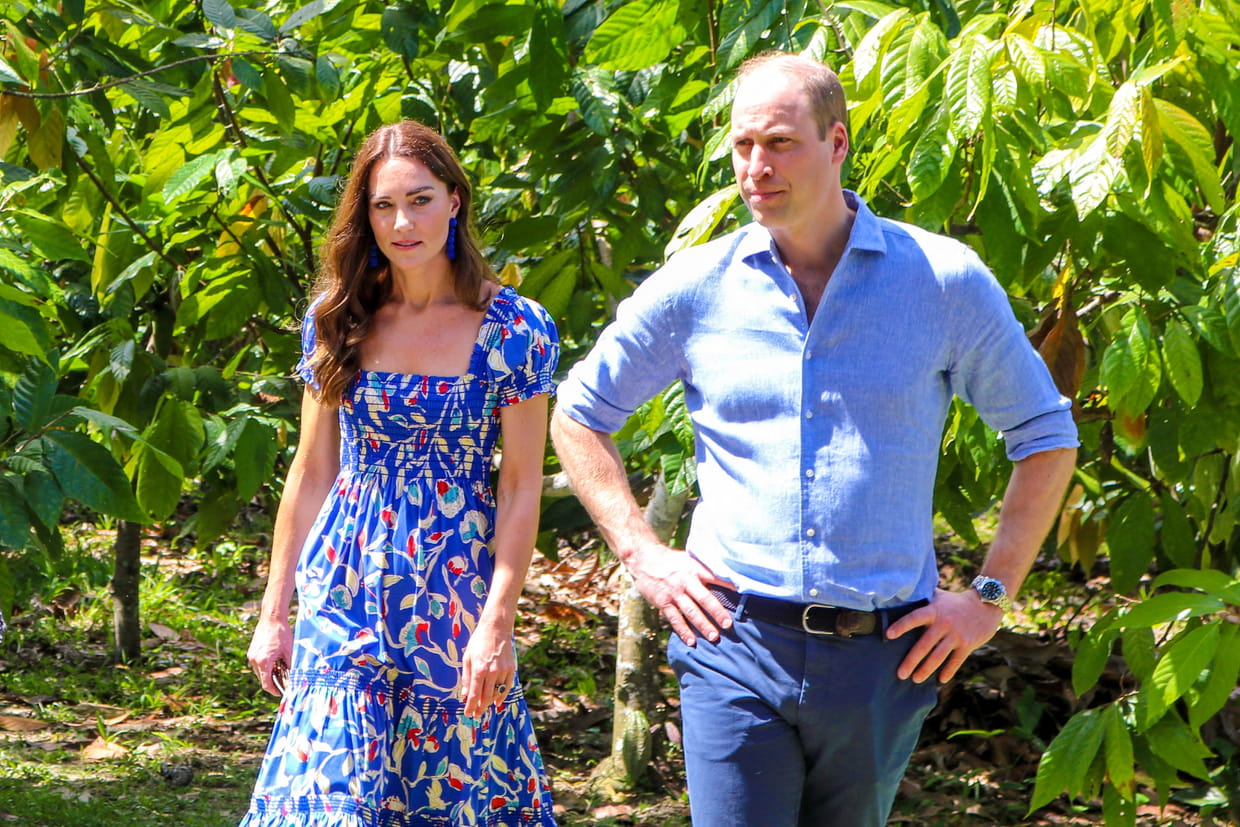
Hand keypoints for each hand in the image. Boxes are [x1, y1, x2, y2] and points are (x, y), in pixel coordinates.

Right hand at [247, 617, 293, 696]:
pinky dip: (265, 666)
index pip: (266, 684)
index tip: (281, 693)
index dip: (274, 690)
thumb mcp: (289, 651)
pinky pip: (258, 664)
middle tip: (284, 680)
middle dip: (273, 681)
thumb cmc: (282, 633)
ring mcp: (251, 655)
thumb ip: (290, 666)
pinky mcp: (251, 651)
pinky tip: (275, 662)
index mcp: (263, 662)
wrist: (272, 618)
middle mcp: (254, 660)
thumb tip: (293, 677)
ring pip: (260, 671)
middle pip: (263, 678)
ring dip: (269, 673)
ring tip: (281, 669)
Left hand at [460, 619, 516, 717]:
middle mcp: (492, 672)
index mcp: (479, 670)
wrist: (496, 629)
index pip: (474, 695)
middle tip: (476, 715)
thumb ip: (467, 678)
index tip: (468, 714)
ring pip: (497, 693)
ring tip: (484, 708)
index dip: (471, 707)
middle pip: (486, 697)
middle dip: (480, 708)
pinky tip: (497, 702)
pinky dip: (502, 695)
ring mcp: (503, 671)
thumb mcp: (467, 658)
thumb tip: (465, 695)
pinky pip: (507, 686)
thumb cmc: (478, 642)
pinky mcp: (511, 669)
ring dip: (490, 702)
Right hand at [628, 544, 733, 646]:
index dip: (729, 585)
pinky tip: (691, 641)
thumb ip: (705, 569)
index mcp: (694, 568)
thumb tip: (727, 579)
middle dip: (717, 612)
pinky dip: (683, 631)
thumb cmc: (671, 560)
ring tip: (714, 637)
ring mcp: (674, 592)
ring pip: (690, 611)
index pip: (715, 577)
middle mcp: (685, 581)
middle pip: (704, 598)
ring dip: (703, 625)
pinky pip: (675, 619)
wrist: (644, 558)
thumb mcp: (689, 559)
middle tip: (728, 625)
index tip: (743, 594)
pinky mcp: (663, 602)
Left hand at [885, 587, 1002, 683]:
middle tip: (900, 674)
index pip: (914, 618)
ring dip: (926, 669)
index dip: (901, 626)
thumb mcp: (938, 597)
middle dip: (911, 660)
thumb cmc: (954, 602)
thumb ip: (921, 599)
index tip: (888, 635)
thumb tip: (898, 596)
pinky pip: (956, 661)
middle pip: (925, 644)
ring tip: (916, 679)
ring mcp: (957, 635)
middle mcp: (944, 623)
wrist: (985, 605)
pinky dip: (949, 671)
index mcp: (934, 610)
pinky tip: (941, 680)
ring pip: (939, 656)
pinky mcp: (968, 644)